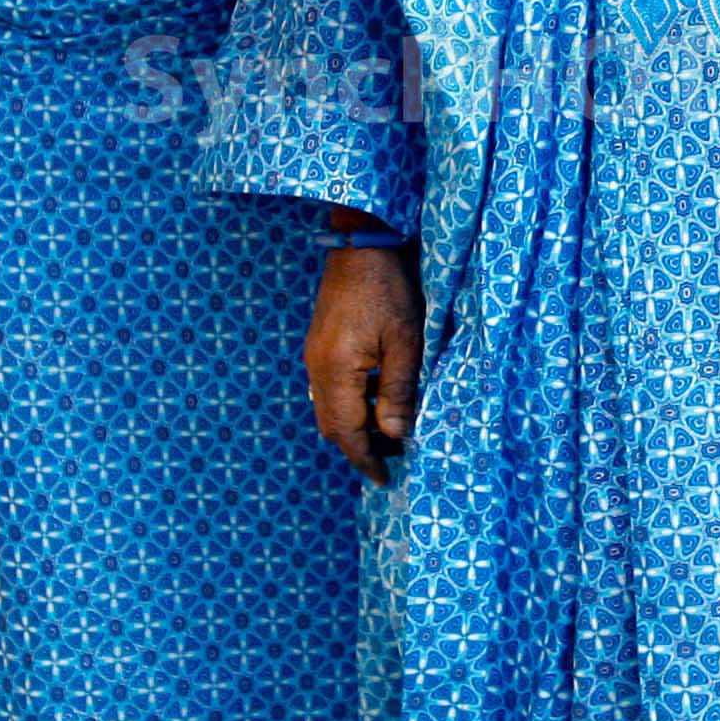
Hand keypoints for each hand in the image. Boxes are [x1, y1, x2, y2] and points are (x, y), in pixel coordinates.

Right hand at [305, 243, 423, 481]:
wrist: (361, 242)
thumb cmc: (389, 287)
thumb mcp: (405, 340)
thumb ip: (398, 390)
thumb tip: (395, 434)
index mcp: (336, 370)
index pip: (345, 431)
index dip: (364, 458)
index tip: (384, 478)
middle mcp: (317, 368)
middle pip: (330, 425)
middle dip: (357, 448)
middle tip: (390, 460)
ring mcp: (314, 356)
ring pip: (327, 409)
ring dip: (353, 427)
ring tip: (387, 435)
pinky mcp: (319, 344)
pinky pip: (327, 390)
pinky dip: (348, 406)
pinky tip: (374, 403)